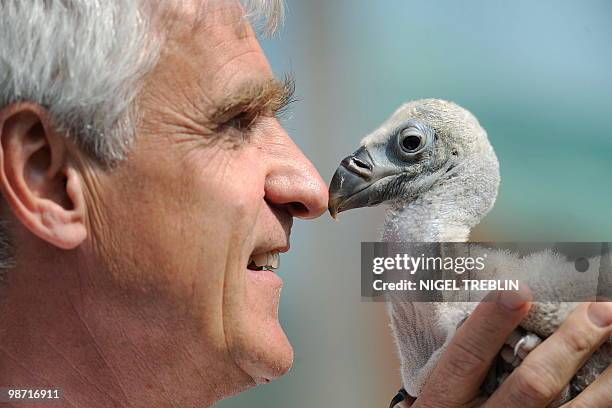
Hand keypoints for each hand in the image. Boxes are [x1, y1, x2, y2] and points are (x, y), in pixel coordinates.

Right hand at [396, 291, 611, 407]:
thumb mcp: (441, 388)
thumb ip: (462, 355)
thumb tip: (497, 302)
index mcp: (446, 398)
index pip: (467, 356)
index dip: (490, 323)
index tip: (517, 291)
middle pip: (532, 383)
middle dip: (571, 343)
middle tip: (600, 310)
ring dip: (606, 378)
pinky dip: (602, 400)